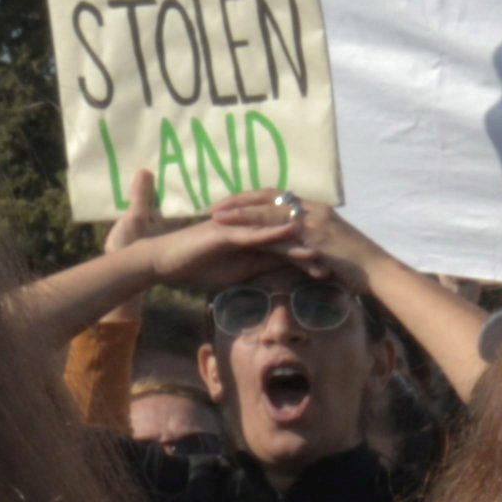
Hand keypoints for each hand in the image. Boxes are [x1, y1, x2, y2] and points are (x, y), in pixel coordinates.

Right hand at [99, 166, 316, 292]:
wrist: (165, 262)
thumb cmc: (198, 267)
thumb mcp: (237, 273)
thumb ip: (260, 268)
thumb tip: (284, 273)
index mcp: (255, 238)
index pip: (289, 248)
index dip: (311, 258)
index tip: (334, 273)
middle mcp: (250, 228)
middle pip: (288, 240)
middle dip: (312, 252)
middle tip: (336, 267)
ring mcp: (239, 228)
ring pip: (274, 236)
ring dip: (298, 246)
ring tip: (321, 258)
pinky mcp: (226, 231)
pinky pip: (252, 234)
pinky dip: (271, 235)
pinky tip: (288, 236)